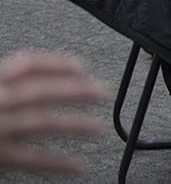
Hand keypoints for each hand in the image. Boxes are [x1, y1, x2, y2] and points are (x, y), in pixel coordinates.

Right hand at [0, 51, 105, 175]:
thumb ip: (1, 82)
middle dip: (76, 90)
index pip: (27, 64)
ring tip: (98, 130)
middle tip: (102, 93)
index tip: (83, 66)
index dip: (58, 63)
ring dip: (75, 125)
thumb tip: (25, 65)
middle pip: (41, 91)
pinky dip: (58, 163)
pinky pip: (32, 160)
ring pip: (42, 123)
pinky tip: (79, 167)